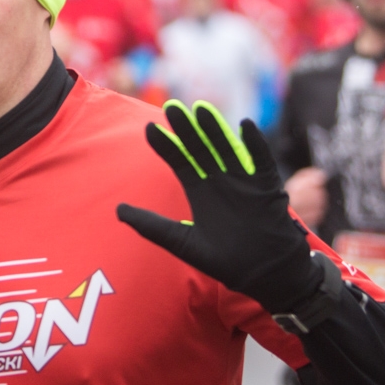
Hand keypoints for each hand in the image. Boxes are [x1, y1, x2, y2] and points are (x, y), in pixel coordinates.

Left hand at [117, 100, 319, 313]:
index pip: (180, 162)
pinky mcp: (267, 188)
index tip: (149, 128)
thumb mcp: (182, 243)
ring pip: (227, 148)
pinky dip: (255, 144)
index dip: (166, 145)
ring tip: (200, 109)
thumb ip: (152, 226)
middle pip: (201, 149)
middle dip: (186, 130)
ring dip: (215, 129)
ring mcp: (244, 182)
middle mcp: (220, 182)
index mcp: (200, 193)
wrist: (266, 276)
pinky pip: (261, 161)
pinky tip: (246, 125)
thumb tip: (117, 210)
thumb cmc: (226, 262)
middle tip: (171, 108)